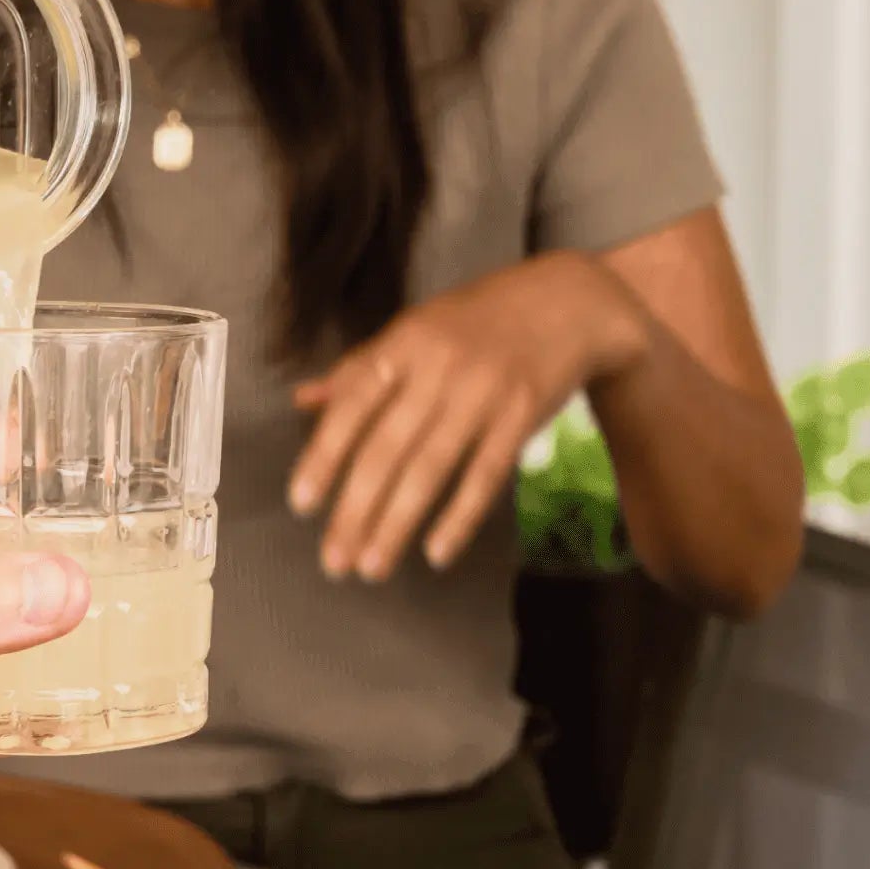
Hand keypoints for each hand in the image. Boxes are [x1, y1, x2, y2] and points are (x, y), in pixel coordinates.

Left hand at [288, 255, 648, 579]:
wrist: (568, 302)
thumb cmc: (477, 321)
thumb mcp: (414, 329)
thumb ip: (360, 368)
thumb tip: (302, 400)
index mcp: (404, 342)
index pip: (352, 404)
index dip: (323, 455)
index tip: (301, 504)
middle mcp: (439, 366)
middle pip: (387, 448)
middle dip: (356, 510)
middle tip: (334, 561)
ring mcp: (483, 392)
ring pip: (431, 468)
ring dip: (397, 524)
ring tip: (371, 567)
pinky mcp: (522, 415)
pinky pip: (485, 475)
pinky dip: (459, 518)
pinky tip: (436, 554)